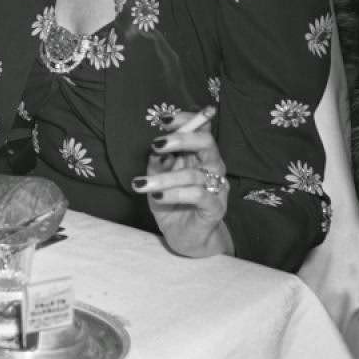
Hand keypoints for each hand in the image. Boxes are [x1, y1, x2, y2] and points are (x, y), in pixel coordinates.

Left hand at [133, 108, 232, 258]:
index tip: (164, 120)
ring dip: (165, 178)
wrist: (185, 239)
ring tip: (141, 184)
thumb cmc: (171, 205)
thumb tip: (154, 149)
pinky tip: (158, 196)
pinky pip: (199, 195)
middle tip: (157, 144)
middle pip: (206, 144)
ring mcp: (216, 188)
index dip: (186, 121)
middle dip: (181, 139)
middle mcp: (211, 169)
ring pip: (195, 174)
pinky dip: (176, 194)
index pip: (200, 131)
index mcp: (198, 157)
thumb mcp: (156, 181)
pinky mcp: (216, 208)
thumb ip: (157, 164)